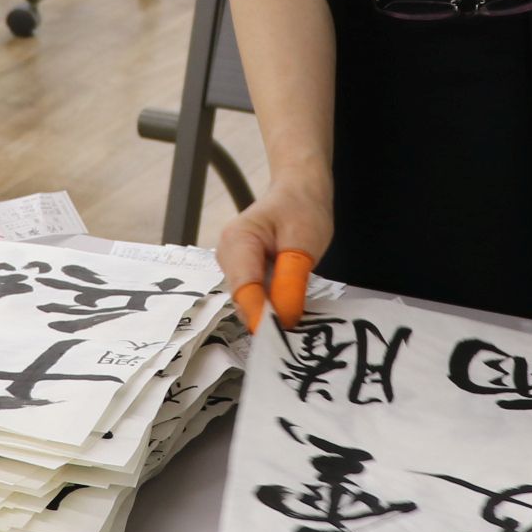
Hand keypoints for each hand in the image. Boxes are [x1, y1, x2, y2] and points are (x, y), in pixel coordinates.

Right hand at [215, 171, 332, 330]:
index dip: (262, 317)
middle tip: (297, 336)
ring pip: (248, 302)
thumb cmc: (302, 210)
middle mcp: (227, 255)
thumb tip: (283, 320)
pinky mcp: (242, 273)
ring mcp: (232, 266)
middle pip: (243, 300)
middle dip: (267, 319)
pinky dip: (272, 306)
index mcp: (238, 241)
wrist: (299, 191)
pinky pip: (254, 297)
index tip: (283, 340)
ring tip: (297, 322)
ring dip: (271, 314)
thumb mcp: (304, 245)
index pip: (245, 289)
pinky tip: (290, 308)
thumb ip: (291, 282)